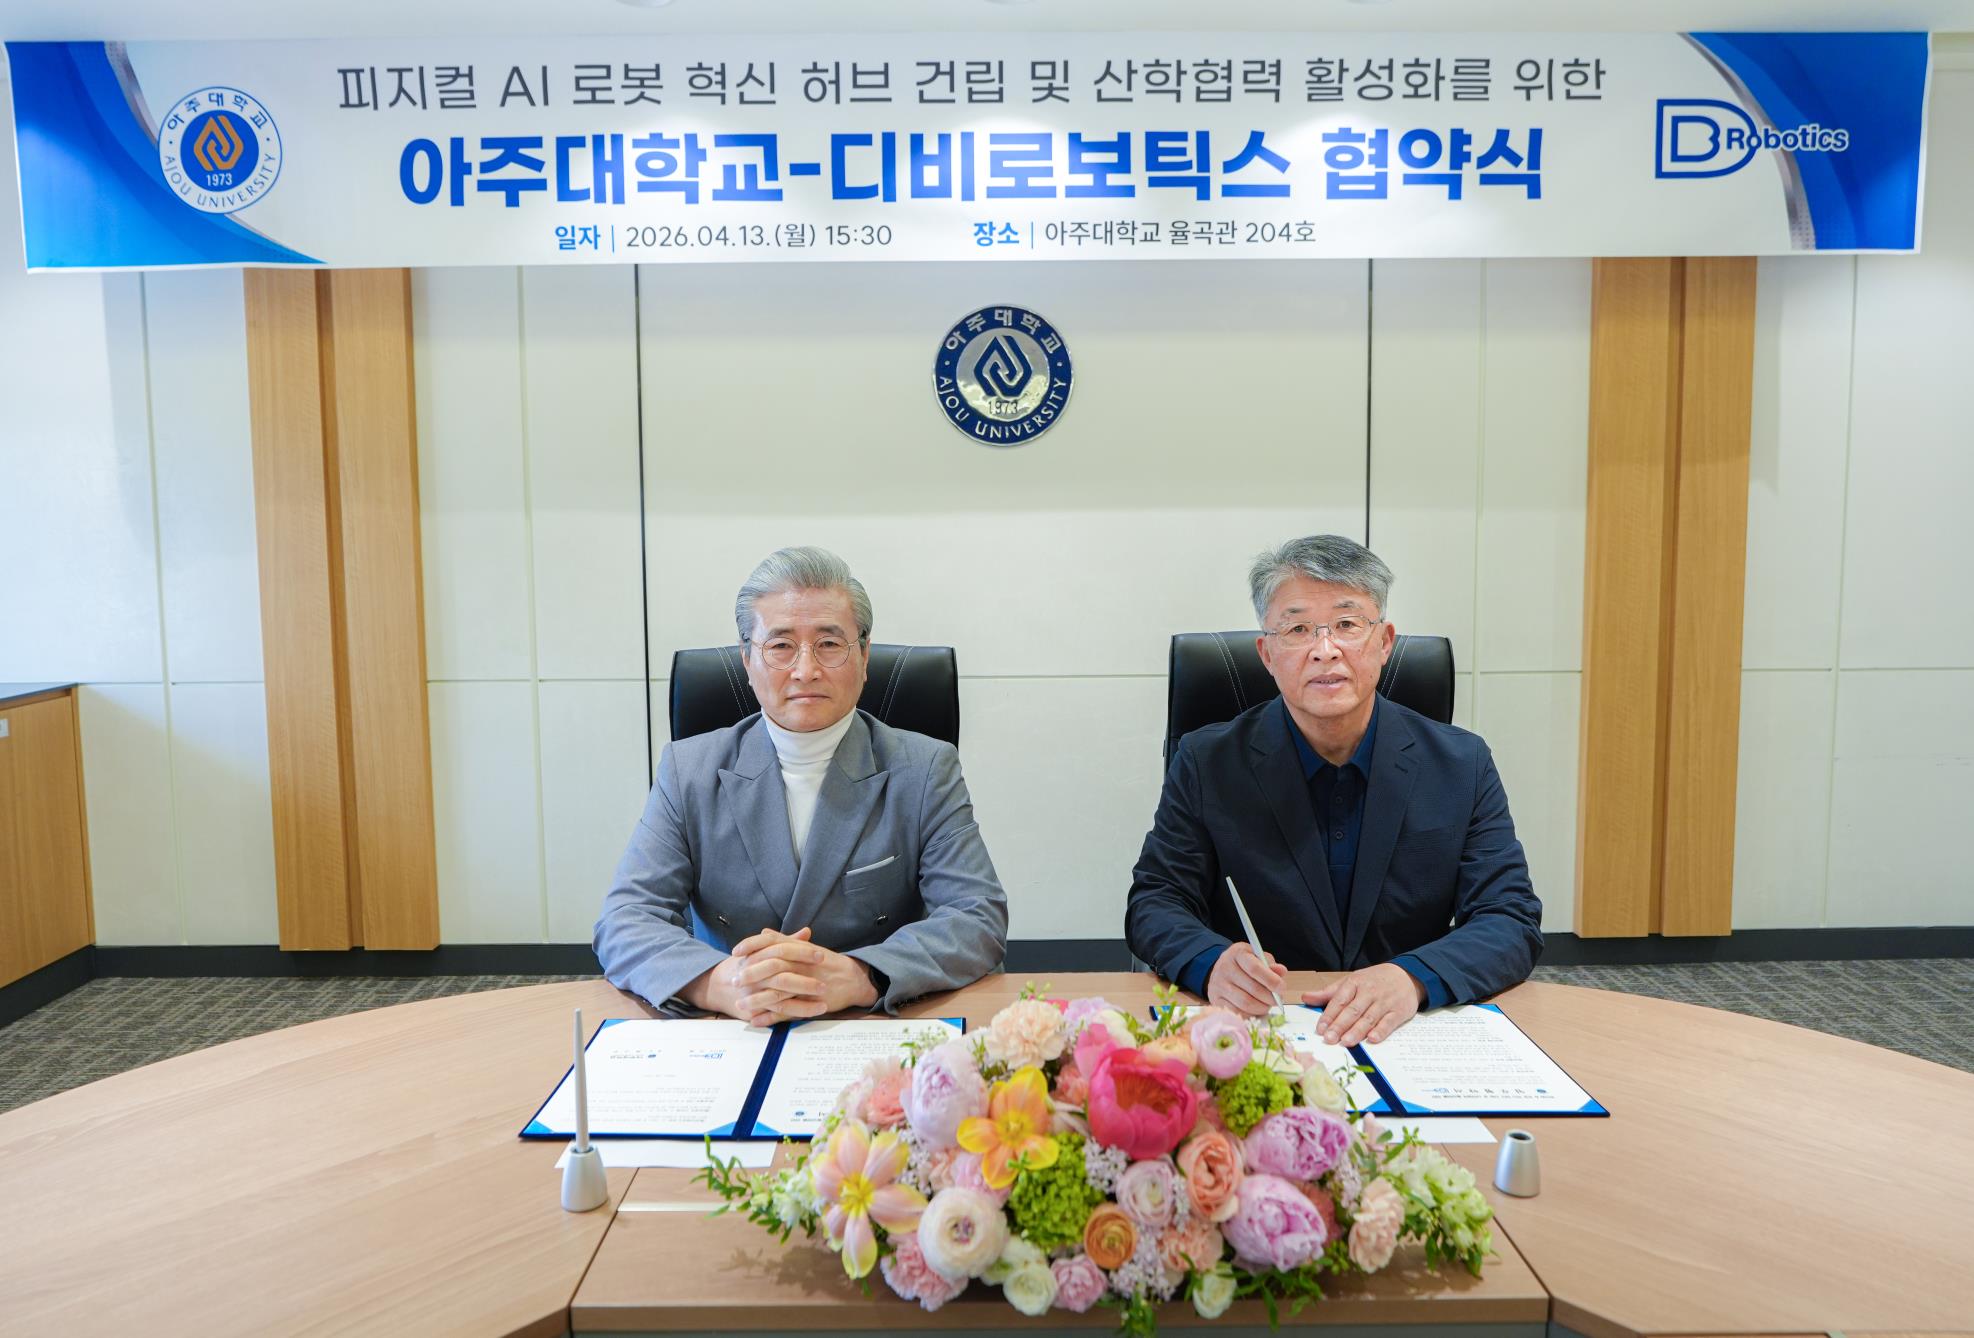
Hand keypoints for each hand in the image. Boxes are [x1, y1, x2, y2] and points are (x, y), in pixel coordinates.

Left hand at [702, 927, 877, 1025]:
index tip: (735, 952)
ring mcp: (805, 986)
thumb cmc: (829, 963)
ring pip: (777, 993)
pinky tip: (756, 1021)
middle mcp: (801, 966)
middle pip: (771, 968)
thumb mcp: (807, 948)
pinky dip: (771, 1018)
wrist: (854, 979)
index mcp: (799, 951)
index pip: (771, 944)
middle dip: (750, 975)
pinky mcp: (810, 1004)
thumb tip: (764, 932)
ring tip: (740, 1005)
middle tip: (733, 981)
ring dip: (756, 1000)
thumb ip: (785, 940)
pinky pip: (787, 1012)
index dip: (751, 946)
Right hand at [1204, 943, 1286, 1015]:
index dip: (1271, 980)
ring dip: (1262, 1007)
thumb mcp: (1258, 958)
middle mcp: (1224, 968)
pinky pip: (1237, 1012)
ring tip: (1268, 1005)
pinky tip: (1256, 1009)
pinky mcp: (1215, 999)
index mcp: (1237, 953)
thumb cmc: (1245, 964)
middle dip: (1270, 997)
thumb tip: (1281, 971)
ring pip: (1245, 1003)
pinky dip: (1250, 1014)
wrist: (1222, 970)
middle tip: (1278, 1000)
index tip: (1282, 988)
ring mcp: (1218, 985)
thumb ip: (1271, 965)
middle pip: (1252, 988)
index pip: (1254, 968)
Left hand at [1302, 963, 1424, 1045]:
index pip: (1340, 1000)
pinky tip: (1372, 1038)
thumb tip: (1306, 998)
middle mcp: (1369, 992)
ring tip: (1346, 1042)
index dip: (1329, 1015)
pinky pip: (1389, 1022)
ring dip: (1357, 1031)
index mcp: (1355, 983)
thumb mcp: (1351, 981)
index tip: (1320, 1028)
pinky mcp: (1399, 1011)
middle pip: (1353, 1010)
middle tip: (1329, 1039)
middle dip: (1340, 1025)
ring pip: (1369, 1017)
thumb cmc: (1374, 980)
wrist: (1406, 975)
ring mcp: (1385, 1002)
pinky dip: (1381, 1030)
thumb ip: (1328, 993)